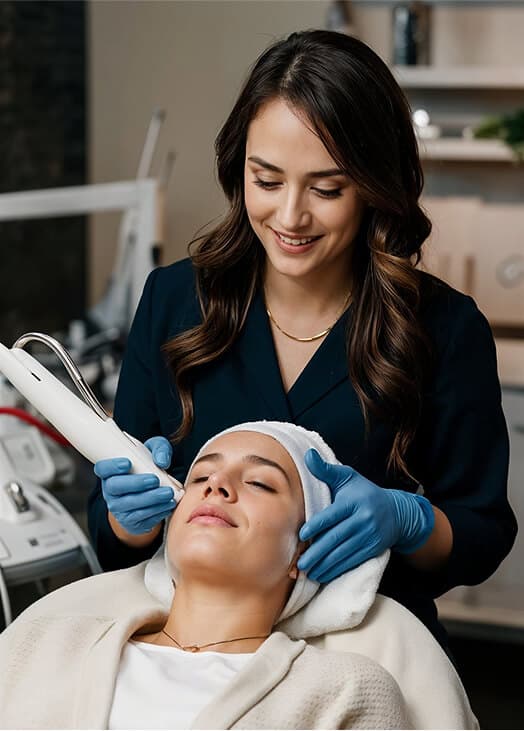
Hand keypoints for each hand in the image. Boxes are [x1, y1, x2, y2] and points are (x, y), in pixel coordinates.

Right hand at [94, 436, 176, 534]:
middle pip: (115, 487)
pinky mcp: (130, 521)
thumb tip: (162, 461)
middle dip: (135, 483)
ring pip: (130, 505)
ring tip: (169, 493)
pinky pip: (142, 518)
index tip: (128, 463)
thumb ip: (160, 449)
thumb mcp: (155, 452)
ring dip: (151, 499)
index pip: (102, 468)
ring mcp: (119, 508)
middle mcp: (110, 491)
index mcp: (111, 471)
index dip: (112, 466)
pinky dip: (158, 510)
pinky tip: (169, 503)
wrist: (153, 491)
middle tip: (154, 480)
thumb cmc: (150, 467)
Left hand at [297, 449, 434, 582]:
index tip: (303, 535)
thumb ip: (326, 470)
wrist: (396, 512)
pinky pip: (351, 561)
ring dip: (324, 565)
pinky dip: (336, 570)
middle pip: (336, 538)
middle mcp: (363, 520)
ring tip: (308, 571)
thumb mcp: (348, 477)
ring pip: (343, 554)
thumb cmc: (364, 492)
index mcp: (354, 502)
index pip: (333, 515)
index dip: (317, 526)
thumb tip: (308, 455)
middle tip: (300, 563)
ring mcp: (369, 536)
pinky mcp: (372, 550)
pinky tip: (323, 574)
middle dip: (317, 553)